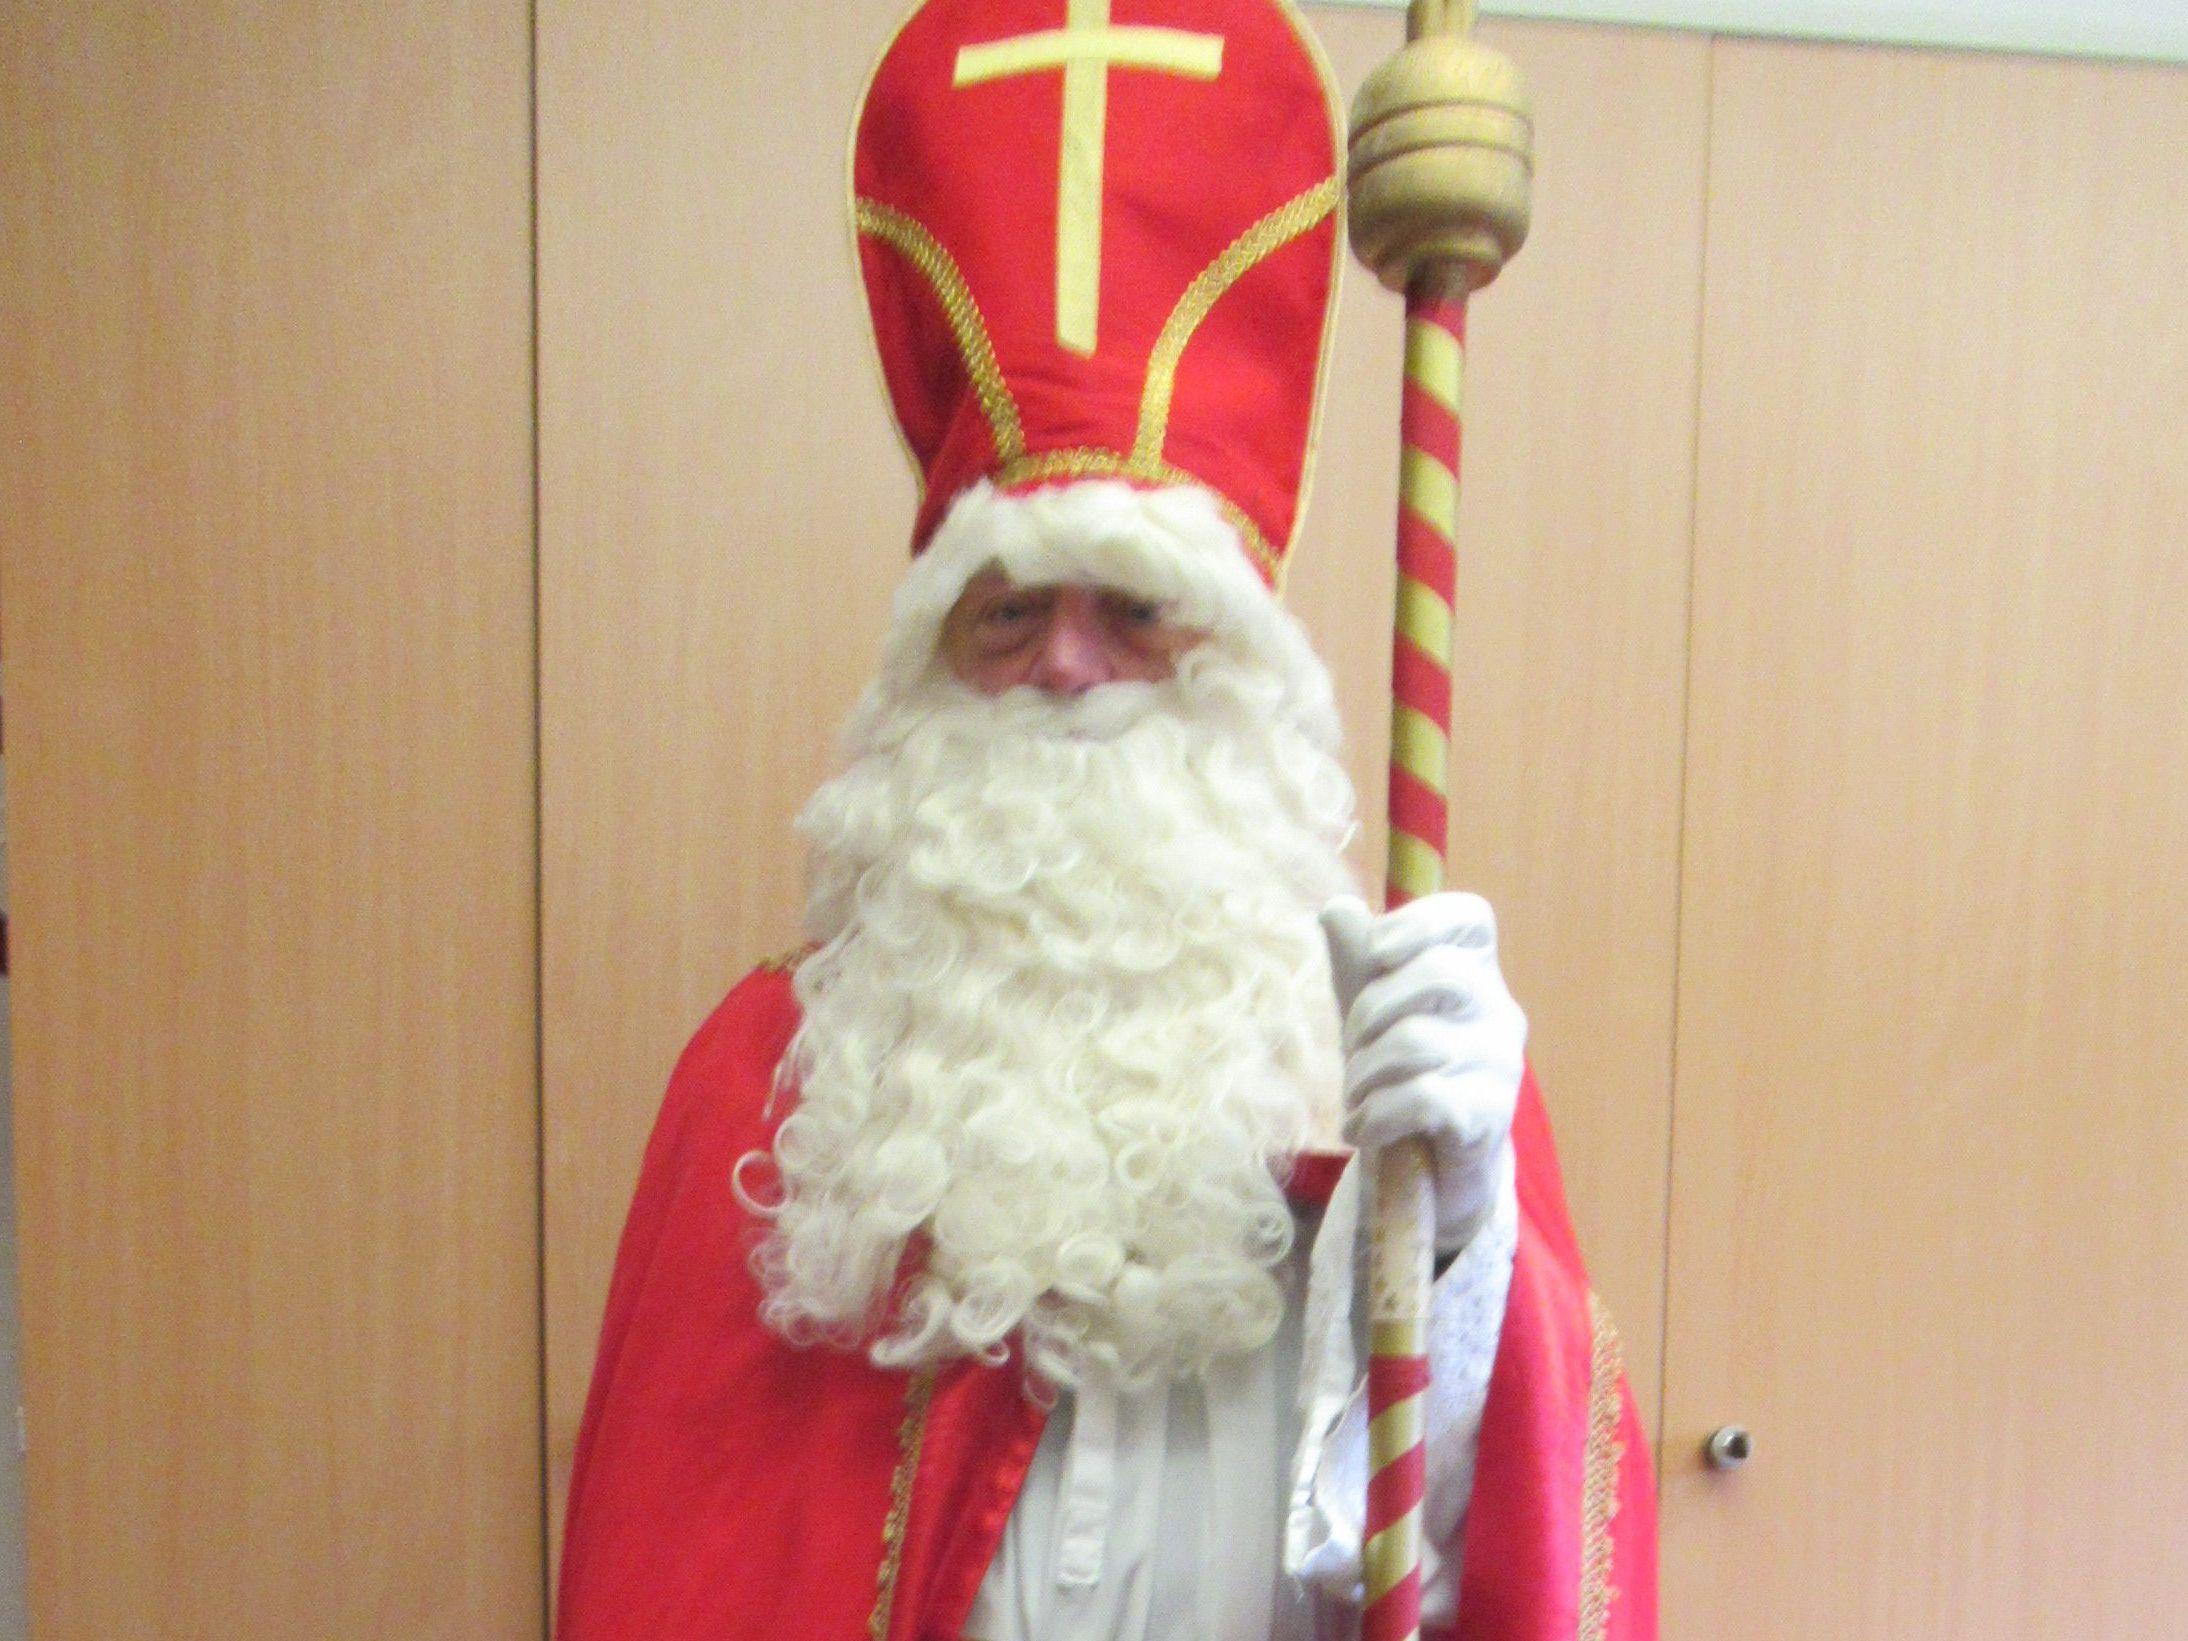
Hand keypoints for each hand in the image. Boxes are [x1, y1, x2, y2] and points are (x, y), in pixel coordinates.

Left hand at [1319, 892, 1525, 1253]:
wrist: (1431, 1169)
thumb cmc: (1401, 1075)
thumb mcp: (1371, 1015)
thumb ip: (1356, 963)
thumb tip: (1338, 910)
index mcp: (1475, 972)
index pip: (1472, 918)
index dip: (1422, 922)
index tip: (1376, 953)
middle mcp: (1500, 1011)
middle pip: (1441, 974)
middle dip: (1371, 1009)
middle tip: (1351, 1047)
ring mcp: (1501, 1064)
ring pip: (1417, 1041)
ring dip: (1363, 1075)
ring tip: (1355, 1099)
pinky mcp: (1490, 1115)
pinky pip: (1422, 1098)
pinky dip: (1375, 1115)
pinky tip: (1362, 1129)